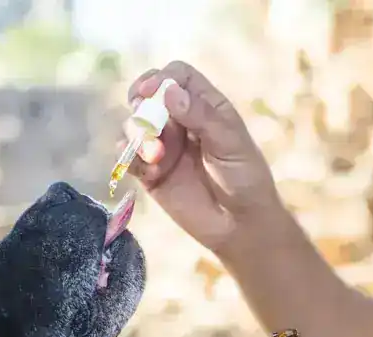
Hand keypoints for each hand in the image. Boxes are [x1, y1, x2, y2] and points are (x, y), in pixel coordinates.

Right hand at [124, 61, 282, 252]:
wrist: (240, 225)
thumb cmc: (244, 179)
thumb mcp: (230, 143)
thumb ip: (200, 116)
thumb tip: (168, 91)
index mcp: (205, 107)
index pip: (176, 76)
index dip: (161, 79)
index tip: (150, 91)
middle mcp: (180, 122)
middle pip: (148, 97)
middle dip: (142, 106)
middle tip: (145, 121)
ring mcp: (163, 146)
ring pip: (133, 126)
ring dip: (136, 135)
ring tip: (153, 156)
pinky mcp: (150, 173)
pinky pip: (128, 157)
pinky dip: (131, 160)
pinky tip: (151, 172)